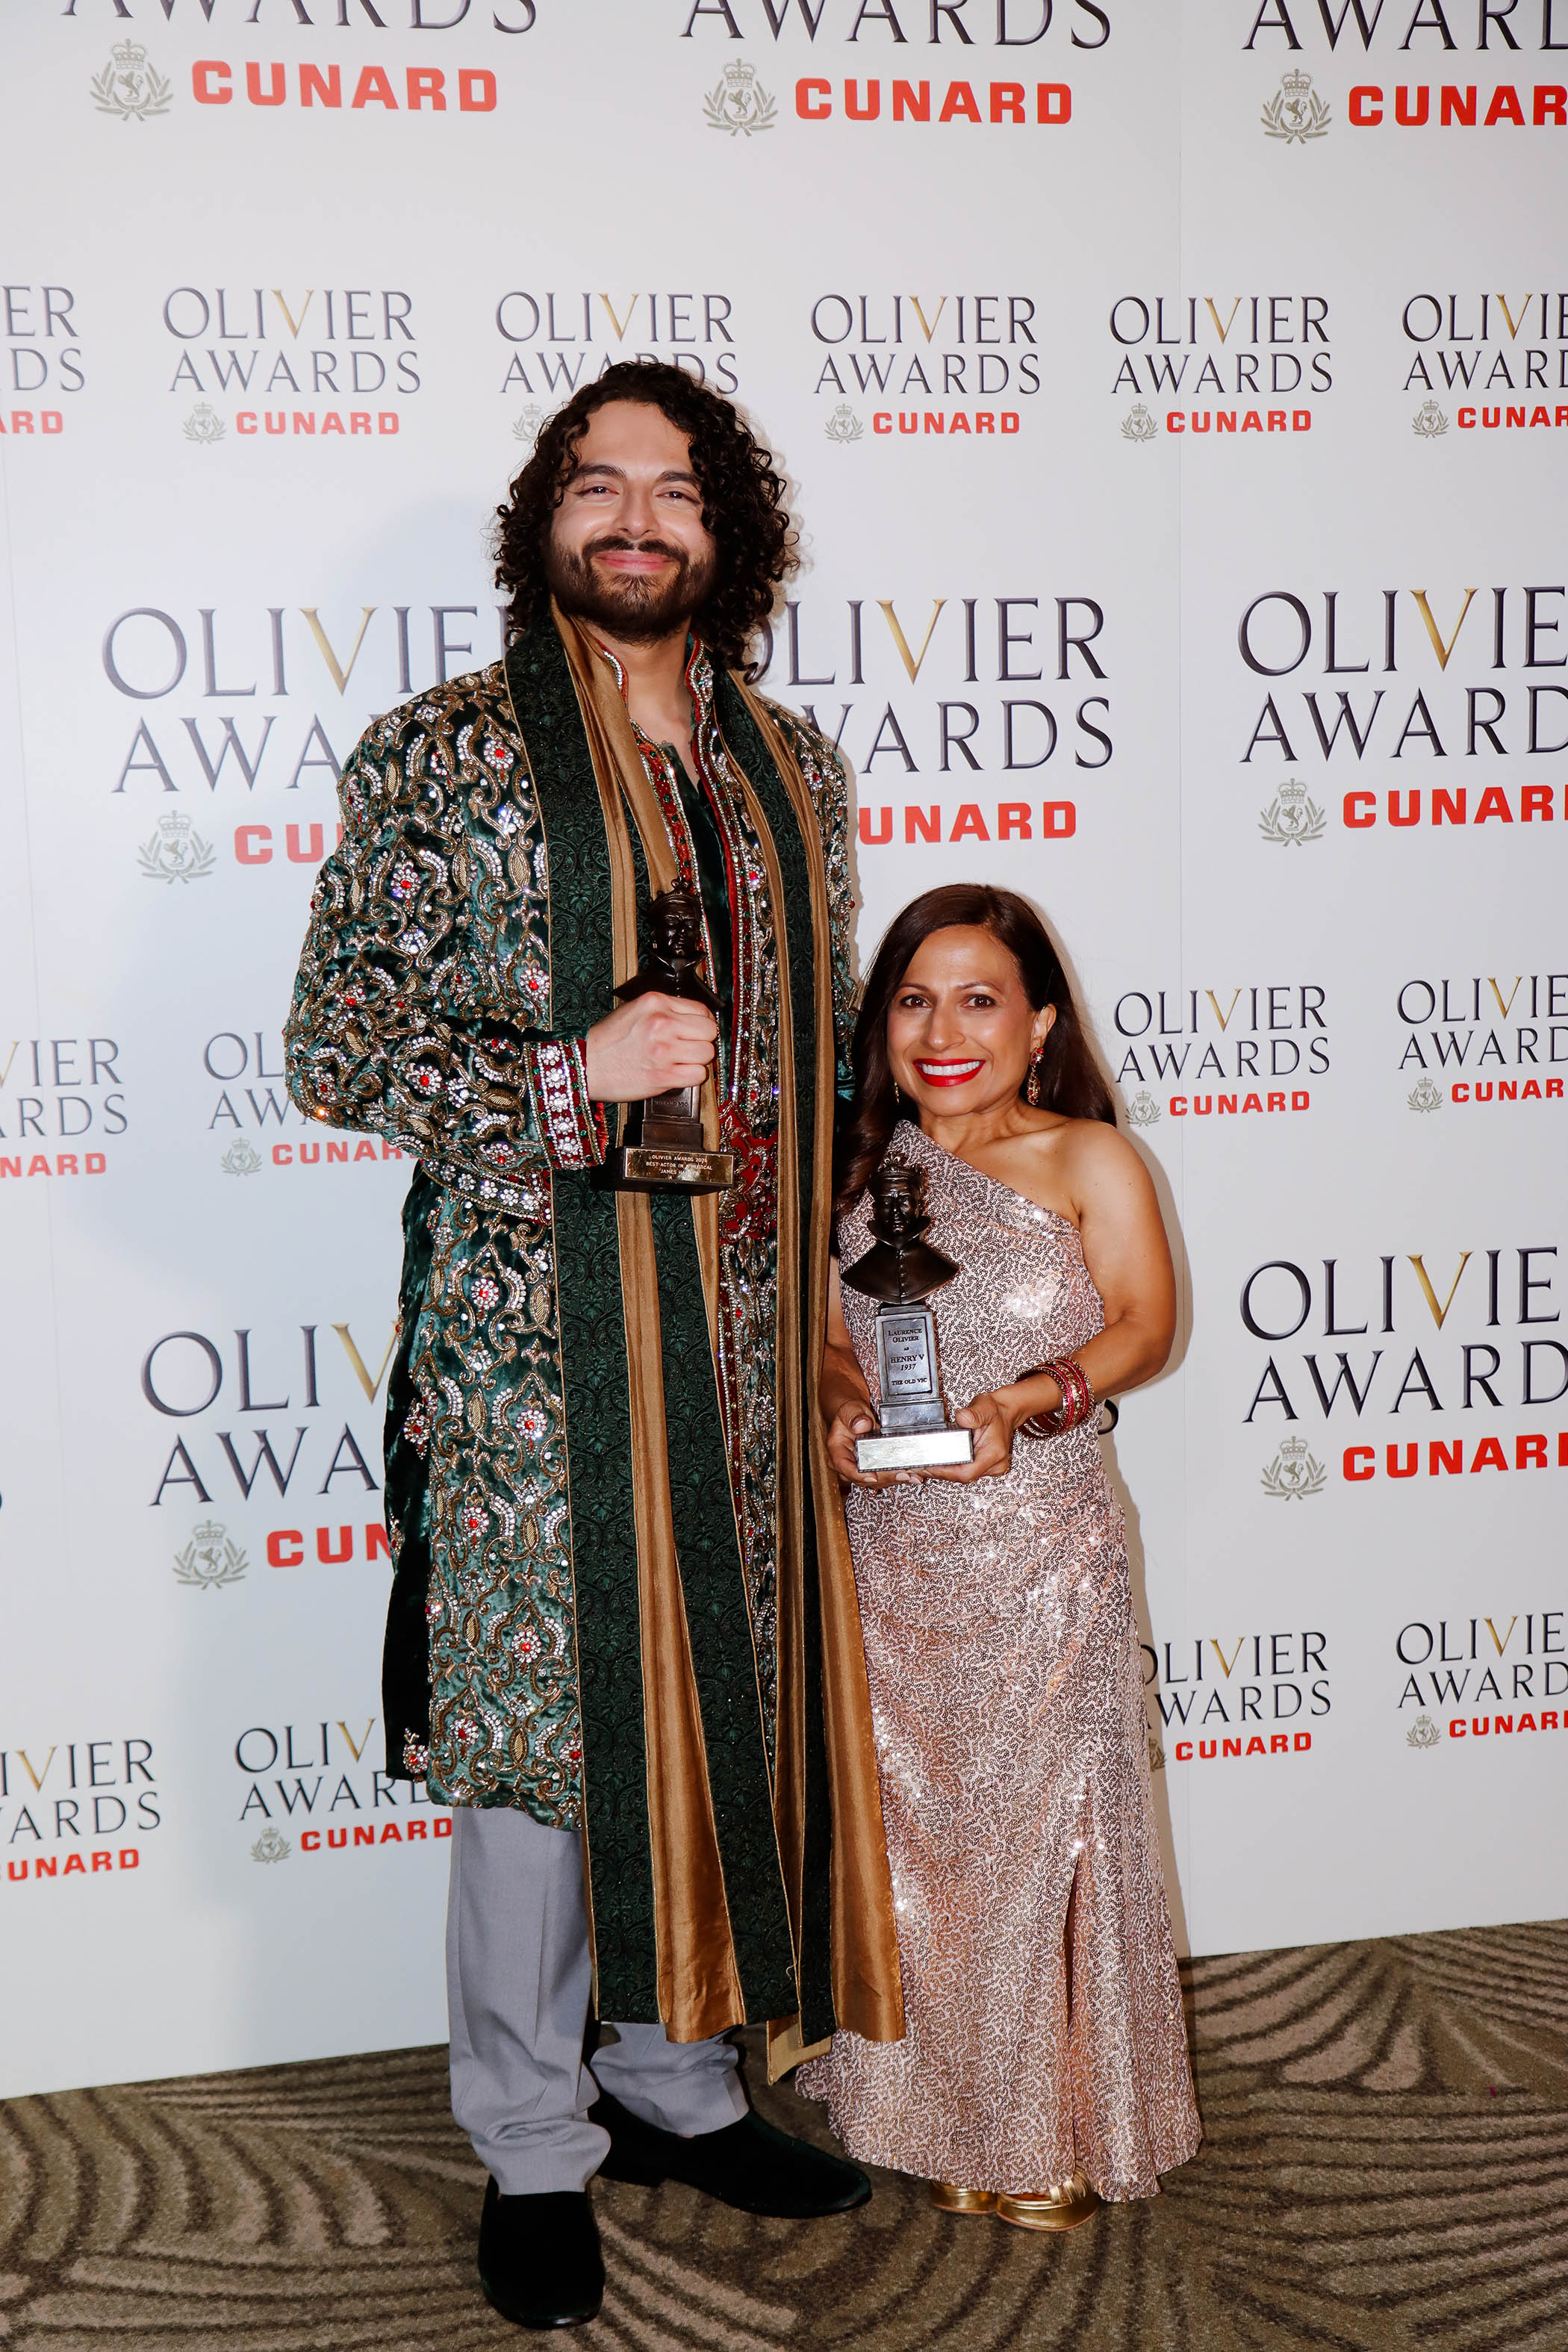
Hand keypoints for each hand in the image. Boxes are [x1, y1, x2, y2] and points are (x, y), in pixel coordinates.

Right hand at [584, 993, 717, 1101]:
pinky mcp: (663, 1075)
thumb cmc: (607, 1042)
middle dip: (701, 1041)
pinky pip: (698, 1075)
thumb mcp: (634, 1010)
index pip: (702, 1010)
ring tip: (680, 1061)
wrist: (584, 1065)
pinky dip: (691, 1077)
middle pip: (709, 1032)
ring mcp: (664, 1050)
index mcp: (655, 1002)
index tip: (694, 1032)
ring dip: (697, 1060)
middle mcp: (661, 1023)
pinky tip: (677, 1074)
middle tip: (687, 1048)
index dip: (700, 1023)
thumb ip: (664, 1010)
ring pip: (706, 1054)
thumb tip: (694, 1019)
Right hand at [822, 1398, 920, 1489]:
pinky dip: (902, 1475)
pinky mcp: (877, 1468)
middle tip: (903, 1474)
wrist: (857, 1415)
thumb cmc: (851, 1413)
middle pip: (866, 1478)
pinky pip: (888, 1475)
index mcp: (838, 1451)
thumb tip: (862, 1425)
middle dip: (886, 1478)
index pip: (844, 1467)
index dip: (859, 1474)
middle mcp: (849, 1464)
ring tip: (914, 1475)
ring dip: (898, 1479)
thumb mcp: (850, 1409)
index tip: (873, 1476)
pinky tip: (916, 1474)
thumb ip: (854, 1416)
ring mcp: (864, 1468)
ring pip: (879, 1480)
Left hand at [922, 1387, 1020, 1483]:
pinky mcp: (985, 1466)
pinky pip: (965, 1471)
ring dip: (944, 1472)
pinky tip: (938, 1464)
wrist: (1005, 1411)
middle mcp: (994, 1464)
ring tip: (924, 1465)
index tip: (927, 1467)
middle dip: (939, 1473)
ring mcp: (990, 1467)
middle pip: (962, 1477)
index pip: (967, 1472)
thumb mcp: (985, 1406)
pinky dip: (951, 1469)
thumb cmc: (996, 1410)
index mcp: (994, 1453)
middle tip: (918, 1466)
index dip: (945, 1472)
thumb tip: (962, 1418)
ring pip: (963, 1476)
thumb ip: (973, 1413)